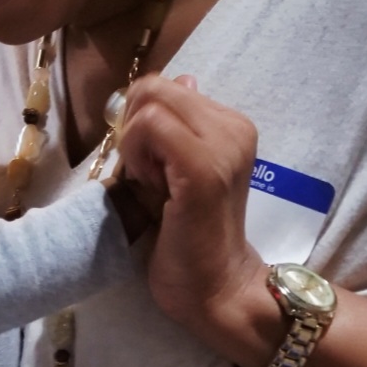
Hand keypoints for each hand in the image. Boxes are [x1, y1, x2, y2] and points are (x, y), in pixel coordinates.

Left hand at [118, 75, 270, 363]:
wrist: (216, 288)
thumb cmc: (189, 235)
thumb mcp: (176, 169)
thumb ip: (177, 127)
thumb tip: (180, 78)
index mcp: (231, 124)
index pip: (164, 86)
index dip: (139, 119)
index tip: (148, 163)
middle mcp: (234, 126)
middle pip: (153, 87)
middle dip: (132, 125)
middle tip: (145, 172)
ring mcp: (223, 145)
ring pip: (149, 102)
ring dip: (134, 142)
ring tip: (151, 182)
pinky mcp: (203, 168)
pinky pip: (149, 125)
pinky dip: (136, 153)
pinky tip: (149, 186)